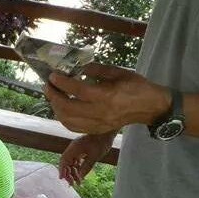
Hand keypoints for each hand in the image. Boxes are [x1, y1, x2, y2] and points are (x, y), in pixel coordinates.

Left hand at [45, 63, 170, 134]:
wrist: (150, 107)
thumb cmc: (136, 86)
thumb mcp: (118, 72)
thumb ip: (97, 70)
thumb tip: (78, 66)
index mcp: (108, 96)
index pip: (79, 91)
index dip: (62, 83)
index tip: (53, 75)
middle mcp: (101, 112)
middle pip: (69, 108)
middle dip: (54, 96)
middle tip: (48, 85)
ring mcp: (99, 124)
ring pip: (69, 120)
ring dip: (56, 108)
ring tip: (53, 96)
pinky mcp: (98, 130)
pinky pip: (75, 127)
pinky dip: (64, 118)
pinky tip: (62, 109)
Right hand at [59, 133, 115, 185]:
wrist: (106, 132)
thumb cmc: (101, 142)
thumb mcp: (94, 157)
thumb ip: (86, 167)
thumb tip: (80, 177)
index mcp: (74, 148)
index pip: (64, 160)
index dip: (62, 170)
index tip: (62, 179)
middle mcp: (73, 148)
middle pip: (67, 163)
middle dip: (69, 174)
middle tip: (73, 184)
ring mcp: (77, 148)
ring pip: (72, 162)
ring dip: (74, 172)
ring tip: (79, 182)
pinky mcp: (82, 149)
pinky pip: (76, 160)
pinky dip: (78, 168)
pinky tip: (81, 175)